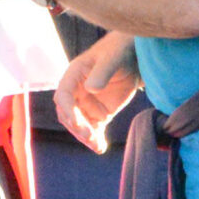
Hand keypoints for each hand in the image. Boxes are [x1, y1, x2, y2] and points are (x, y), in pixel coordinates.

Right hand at [55, 33, 140, 151]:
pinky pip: (93, 129)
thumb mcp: (113, 58)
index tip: (76, 122)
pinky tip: (100, 148)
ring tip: (97, 145)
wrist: (136, 57)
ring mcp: (87, 104)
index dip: (67, 109)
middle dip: (77, 127)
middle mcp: (76, 92)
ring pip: (79, 125)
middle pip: (68, 114)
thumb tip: (90, 89)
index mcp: (74, 75)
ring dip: (85, 137)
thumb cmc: (120, 50)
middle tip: (90, 136)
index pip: (63, 95)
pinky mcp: (99, 114)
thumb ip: (102, 72)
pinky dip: (95, 140)